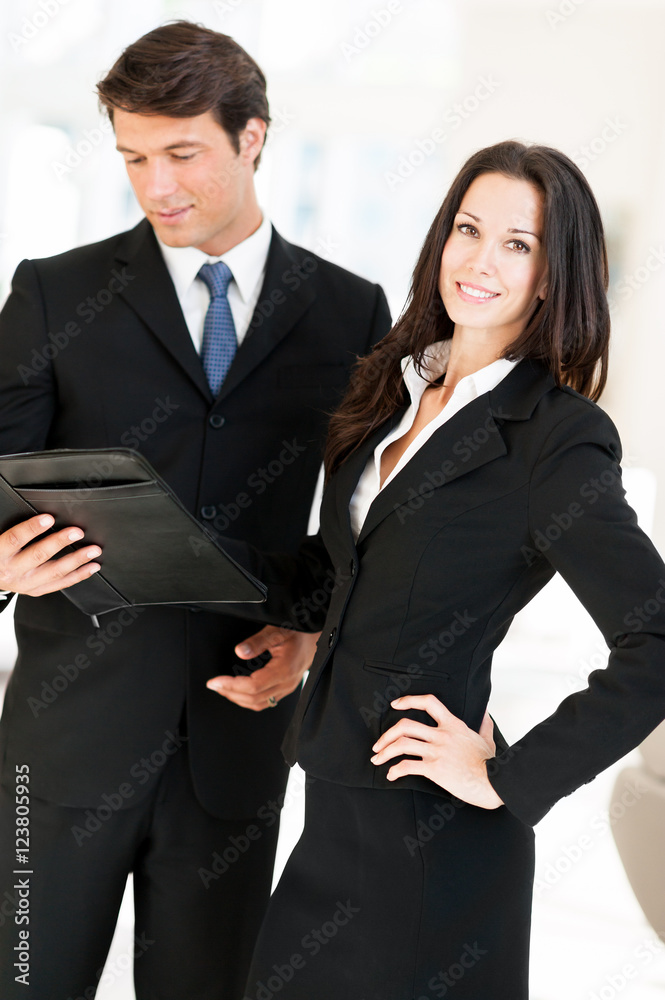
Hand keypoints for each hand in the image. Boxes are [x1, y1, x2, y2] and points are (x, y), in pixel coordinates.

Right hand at [0, 514, 100, 596]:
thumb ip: (14, 529)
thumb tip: (40, 514)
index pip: (15, 539)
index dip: (31, 528)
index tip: (48, 518)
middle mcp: (12, 571)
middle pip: (38, 555)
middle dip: (60, 542)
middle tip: (77, 532)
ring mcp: (25, 584)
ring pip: (54, 572)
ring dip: (77, 560)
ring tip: (93, 550)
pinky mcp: (36, 591)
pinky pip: (60, 584)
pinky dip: (79, 575)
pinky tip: (91, 567)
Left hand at [206, 625, 321, 711]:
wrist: (319, 636)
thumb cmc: (300, 632)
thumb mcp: (277, 630)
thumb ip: (258, 642)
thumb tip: (239, 652)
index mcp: (284, 670)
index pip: (253, 687)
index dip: (231, 686)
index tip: (215, 681)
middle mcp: (286, 683)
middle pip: (253, 699)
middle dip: (230, 693)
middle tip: (213, 685)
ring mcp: (287, 688)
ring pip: (259, 704)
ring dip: (238, 699)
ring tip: (222, 689)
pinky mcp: (286, 688)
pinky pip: (266, 702)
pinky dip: (249, 699)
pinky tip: (239, 692)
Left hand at [370, 694, 503, 809]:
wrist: (496, 782)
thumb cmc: (492, 764)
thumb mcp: (487, 739)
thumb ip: (483, 725)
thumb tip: (485, 714)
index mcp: (453, 725)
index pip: (428, 702)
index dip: (409, 700)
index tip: (395, 705)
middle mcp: (442, 735)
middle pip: (405, 725)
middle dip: (386, 734)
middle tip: (378, 744)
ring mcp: (437, 751)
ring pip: (402, 744)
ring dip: (385, 752)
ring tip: (377, 759)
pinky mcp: (435, 769)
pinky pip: (407, 766)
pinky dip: (395, 770)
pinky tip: (391, 775)